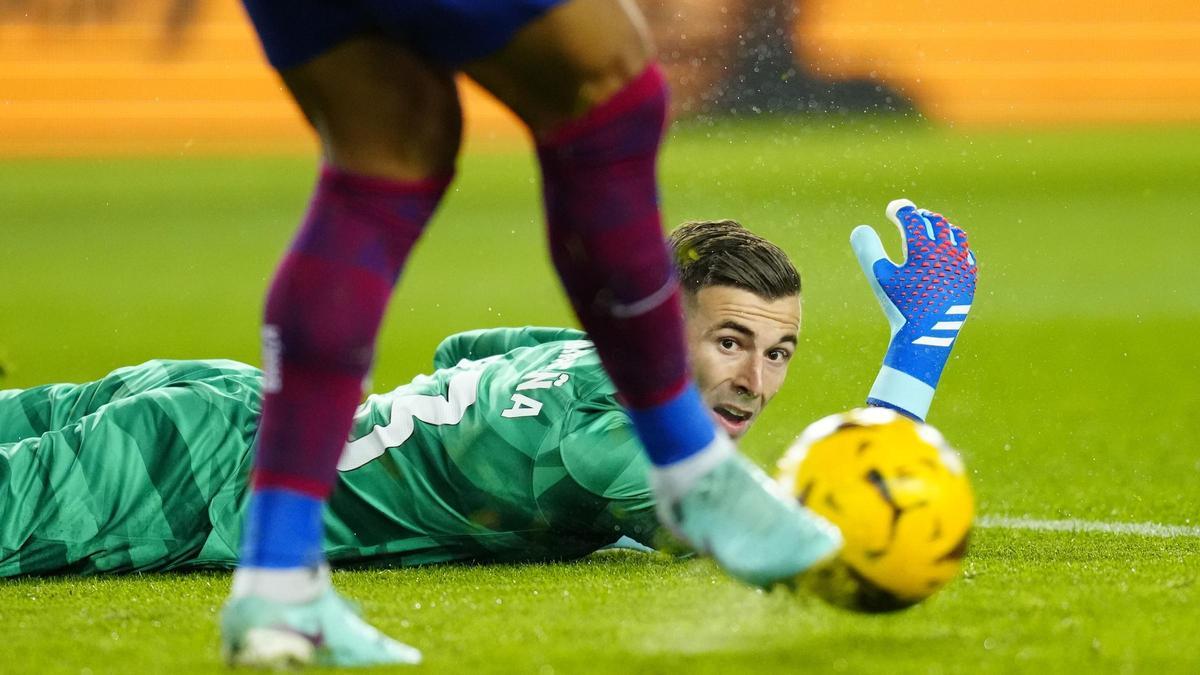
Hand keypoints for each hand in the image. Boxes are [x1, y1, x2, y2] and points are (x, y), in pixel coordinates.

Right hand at [850, 199, 976, 419]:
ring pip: (955, 234)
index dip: (900, 210)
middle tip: (909, 217)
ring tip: (929, 228)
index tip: (891, 210)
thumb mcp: (879, 277)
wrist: (926, 336)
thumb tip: (859, 228)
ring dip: (940, 228)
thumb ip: (868, 250)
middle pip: (935, 222)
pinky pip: (965, 253)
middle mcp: (946, 252)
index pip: (913, 217)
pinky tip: (945, 251)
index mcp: (923, 248)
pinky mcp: (969, 278)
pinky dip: (954, 246)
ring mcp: (961, 264)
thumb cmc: (899, 306)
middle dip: (920, 217)